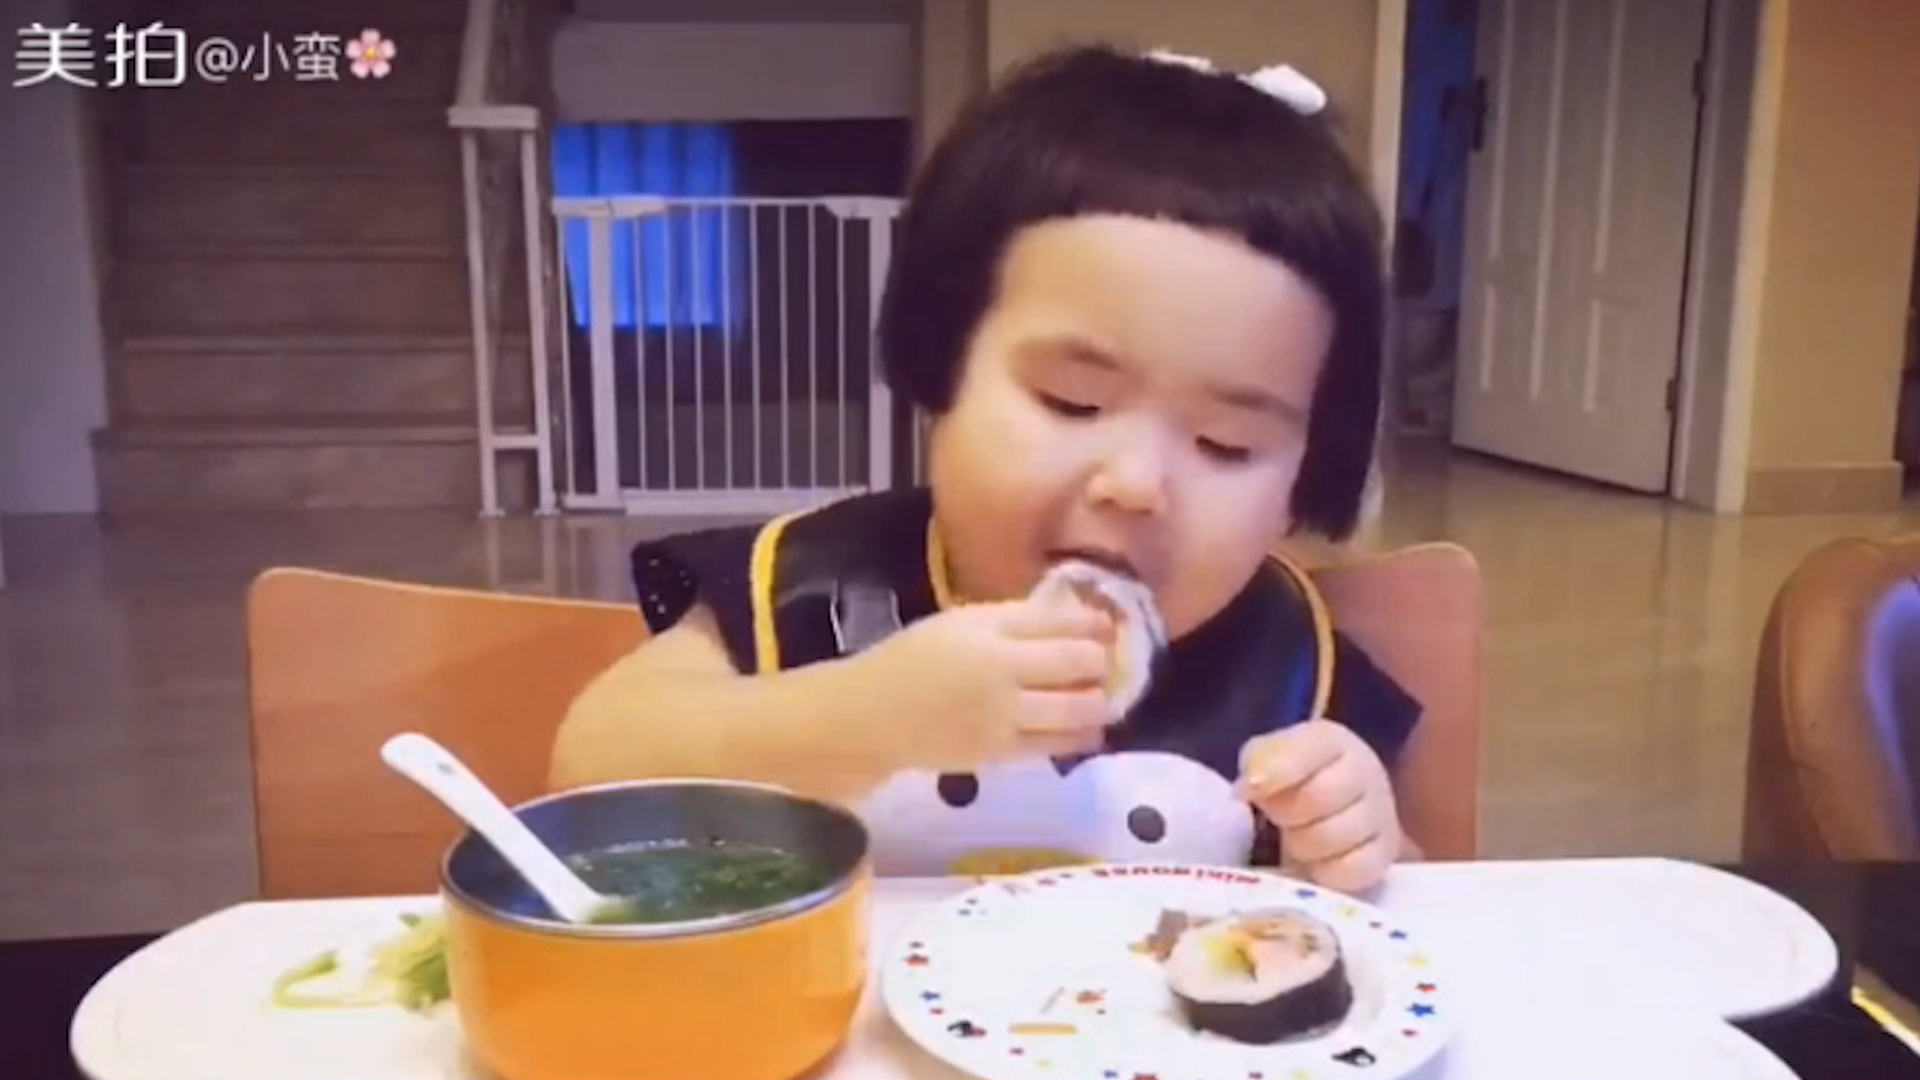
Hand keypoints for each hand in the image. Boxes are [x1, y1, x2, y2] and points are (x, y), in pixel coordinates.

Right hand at [853, 592, 1118, 773]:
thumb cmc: (914, 659)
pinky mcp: (1002, 754)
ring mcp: (1005, 717)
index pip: (1060, 621)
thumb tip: (1074, 617)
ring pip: (1078, 708)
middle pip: (1078, 662)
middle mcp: (1003, 672)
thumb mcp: (960, 622)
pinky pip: (1057, 746)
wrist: (872, 716)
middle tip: (1108, 661)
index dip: (1095, 622)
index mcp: (989, 632)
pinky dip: (1082, 736)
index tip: (1109, 624)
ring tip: (1103, 695)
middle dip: (1103, 660)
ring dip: (1101, 700)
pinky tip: (1090, 729)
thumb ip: (1014, 619)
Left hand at [1236, 720, 1402, 892]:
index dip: (1276, 771)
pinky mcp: (1383, 859)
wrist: (1329, 818)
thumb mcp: (1267, 760)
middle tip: (1278, 818)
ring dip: (1303, 845)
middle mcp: (1365, 773)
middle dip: (1286, 813)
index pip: (1308, 749)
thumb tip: (1251, 785)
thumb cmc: (1291, 784)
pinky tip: (1317, 863)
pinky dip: (1325, 872)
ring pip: (1334, 837)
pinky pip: (1351, 870)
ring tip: (1297, 839)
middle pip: (1318, 796)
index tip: (1249, 790)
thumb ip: (1259, 761)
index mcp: (1331, 742)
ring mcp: (1381, 817)